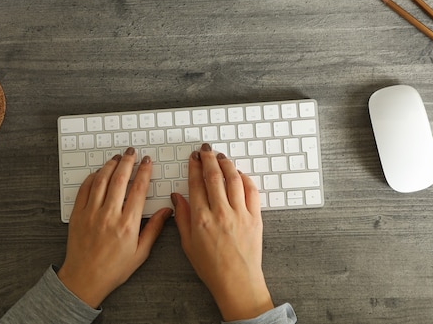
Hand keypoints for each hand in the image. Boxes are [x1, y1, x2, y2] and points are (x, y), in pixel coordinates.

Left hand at [57, 147, 171, 307]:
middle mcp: (109, 216)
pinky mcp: (78, 215)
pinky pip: (84, 190)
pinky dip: (92, 178)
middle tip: (132, 153)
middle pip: (120, 179)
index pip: (138, 189)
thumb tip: (167, 211)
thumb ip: (154, 229)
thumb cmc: (112, 269)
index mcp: (128, 224)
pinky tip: (99, 173)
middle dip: (127, 162)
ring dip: (110, 166)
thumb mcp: (140, 253)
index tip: (147, 162)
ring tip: (117, 158)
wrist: (84, 279)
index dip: (144, 172)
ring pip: (101, 181)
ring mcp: (91, 214)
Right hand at [171, 143, 273, 321]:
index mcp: (201, 219)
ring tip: (221, 156)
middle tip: (206, 150)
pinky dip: (245, 178)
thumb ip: (181, 217)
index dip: (194, 166)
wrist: (237, 282)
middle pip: (214, 176)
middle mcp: (220, 213)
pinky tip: (239, 174)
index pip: (196, 183)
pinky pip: (251, 190)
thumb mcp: (188, 244)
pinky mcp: (255, 217)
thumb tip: (177, 197)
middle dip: (208, 158)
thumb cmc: (212, 267)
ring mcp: (240, 214)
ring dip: (226, 163)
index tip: (193, 158)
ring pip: (233, 179)